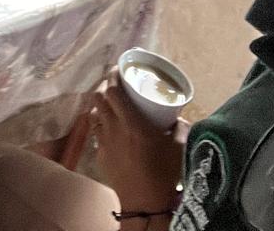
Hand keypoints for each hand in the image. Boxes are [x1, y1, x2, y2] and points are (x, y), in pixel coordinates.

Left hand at [87, 69, 187, 212]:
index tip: (117, 69)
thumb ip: (180, 127)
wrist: (146, 204)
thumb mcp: (179, 147)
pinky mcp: (100, 156)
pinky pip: (97, 133)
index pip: (113, 90)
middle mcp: (114, 128)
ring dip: (100, 106)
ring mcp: (105, 142)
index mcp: (133, 122)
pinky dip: (101, 126)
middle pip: (98, 98)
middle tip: (114, 86)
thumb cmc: (164, 174)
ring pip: (94, 114)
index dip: (112, 76)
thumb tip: (178, 116)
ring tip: (109, 105)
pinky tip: (110, 129)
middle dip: (103, 88)